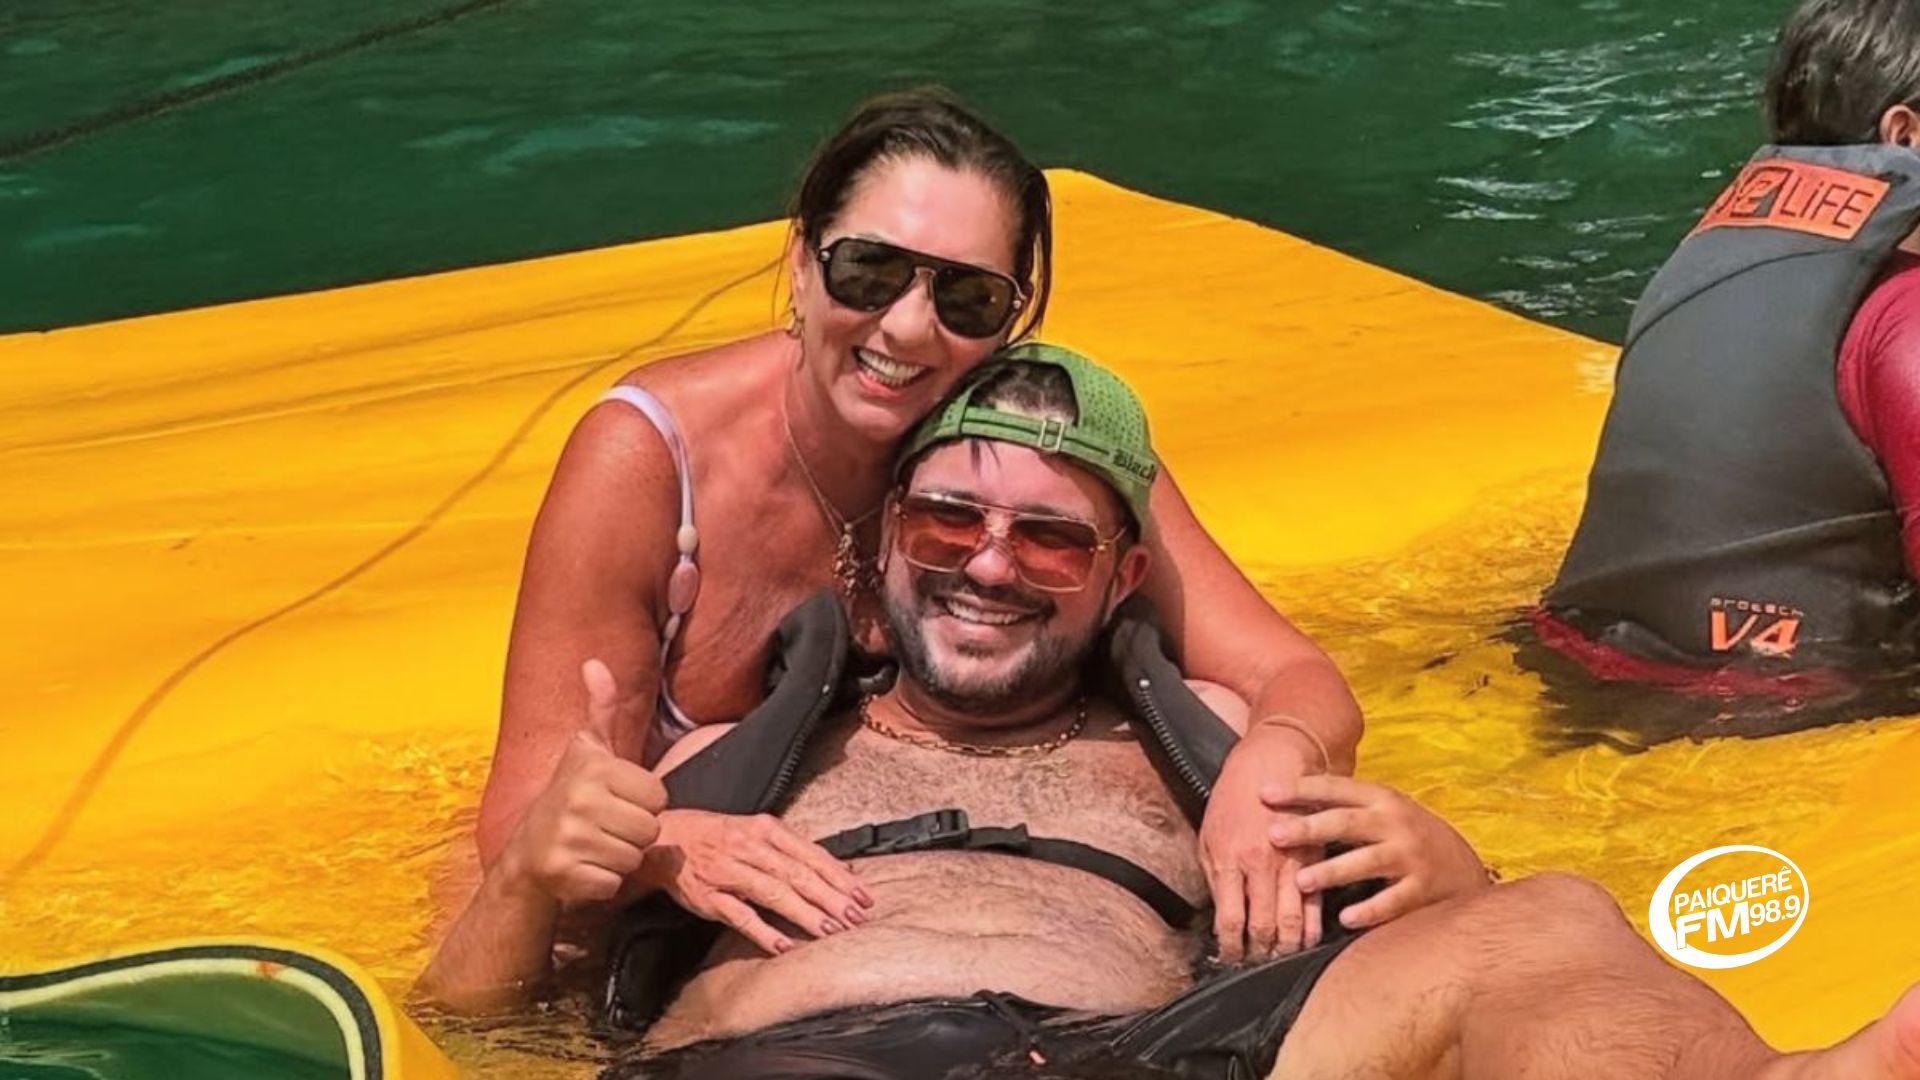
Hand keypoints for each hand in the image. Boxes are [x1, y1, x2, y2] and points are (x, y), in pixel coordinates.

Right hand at [500, 659, 667, 904]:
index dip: (643, 803)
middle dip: (634, 833)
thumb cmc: (570, 797)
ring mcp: (567, 838)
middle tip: (605, 826)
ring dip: (619, 858)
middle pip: (651, 830)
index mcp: (593, 768)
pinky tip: (582, 868)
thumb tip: (595, 663)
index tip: (617, 800)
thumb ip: (601, 708)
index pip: (659, 797)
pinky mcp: (562, 874)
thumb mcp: (588, 750)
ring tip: (594, 845)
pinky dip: (602, 883)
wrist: (526, 852)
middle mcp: (577, 800)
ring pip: (634, 858)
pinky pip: (613, 884)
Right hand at [639, 810, 875, 955]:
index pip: (811, 854)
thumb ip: (796, 851)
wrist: (667, 839)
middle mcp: (749, 848)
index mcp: (766, 830)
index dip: (839, 877)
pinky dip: (763, 931)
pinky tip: (784, 946)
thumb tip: (843, 869)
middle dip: (830, 898)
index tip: (865, 896)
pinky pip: (739, 916)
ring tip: (830, 931)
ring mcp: (728, 872)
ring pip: (773, 893)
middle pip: (797, 874)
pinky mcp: (708, 897)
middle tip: (856, 917)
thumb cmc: (720, 837)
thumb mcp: (758, 832)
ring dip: (804, 914)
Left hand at [1199, 727, 1323, 962]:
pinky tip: (1312, 942)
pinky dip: (1314, 926)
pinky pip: (1316, 902)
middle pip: (1261, 927)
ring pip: (1291, 920)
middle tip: (1257, 970)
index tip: (1230, 962)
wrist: (1272, 761)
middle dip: (1259, 954)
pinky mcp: (1314, 858)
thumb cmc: (1232, 798)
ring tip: (1283, 963)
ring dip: (1288, 947)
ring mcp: (1290, 864)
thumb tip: (1218, 916)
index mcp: (1228, 861)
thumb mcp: (1209, 834)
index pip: (1229, 922)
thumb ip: (1214, 876)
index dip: (1231, 949)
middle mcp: (1260, 867)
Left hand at [1263, 774, 1488, 930]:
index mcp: (1381, 799)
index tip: (1265, 793)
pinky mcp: (1422, 889)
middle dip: (1309, 828)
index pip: (1336, 789)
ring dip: (1333, 871)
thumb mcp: (1380, 810)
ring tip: (1301, 880)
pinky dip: (1370, 910)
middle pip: (1347, 822)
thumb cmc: (1405, 834)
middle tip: (1273, 835)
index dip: (1301, 789)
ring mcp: (1411, 856)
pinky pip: (1393, 901)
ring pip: (1368, 861)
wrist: (1462, 864)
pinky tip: (1345, 918)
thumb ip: (1342, 806)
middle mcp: (1396, 823)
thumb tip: (1286, 798)